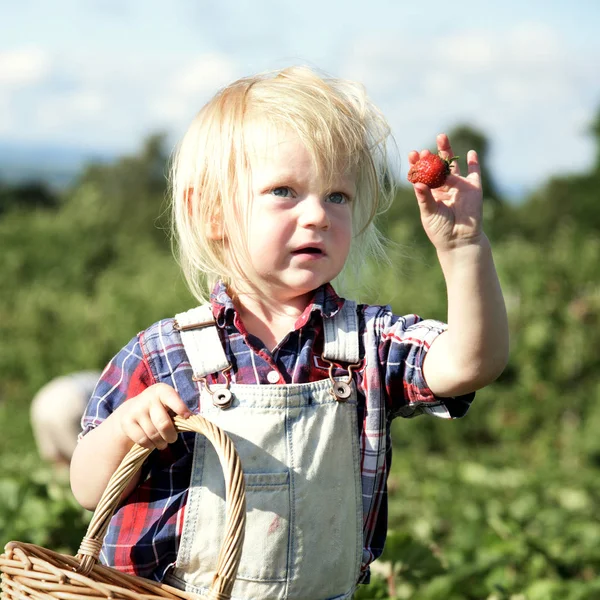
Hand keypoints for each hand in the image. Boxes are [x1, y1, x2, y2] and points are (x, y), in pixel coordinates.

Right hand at [116, 383, 191, 449]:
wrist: (132, 409)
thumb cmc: (159, 408)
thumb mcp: (169, 404)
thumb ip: (179, 411)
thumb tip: (193, 420)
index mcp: (162, 390)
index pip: (172, 398)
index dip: (180, 408)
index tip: (187, 416)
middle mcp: (148, 398)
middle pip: (163, 423)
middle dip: (171, 436)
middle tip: (172, 439)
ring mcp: (136, 409)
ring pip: (153, 434)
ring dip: (160, 443)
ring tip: (162, 442)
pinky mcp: (127, 422)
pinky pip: (142, 440)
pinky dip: (149, 445)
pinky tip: (151, 443)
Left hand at [408, 133, 482, 251]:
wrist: (459, 240)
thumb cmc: (440, 229)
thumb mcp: (429, 213)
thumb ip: (425, 198)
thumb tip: (417, 184)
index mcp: (431, 192)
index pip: (423, 175)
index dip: (417, 165)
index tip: (412, 154)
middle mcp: (444, 187)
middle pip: (437, 167)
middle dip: (431, 156)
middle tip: (425, 148)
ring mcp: (459, 186)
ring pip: (453, 166)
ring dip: (448, 151)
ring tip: (441, 137)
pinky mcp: (473, 189)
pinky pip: (475, 173)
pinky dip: (474, 163)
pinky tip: (471, 153)